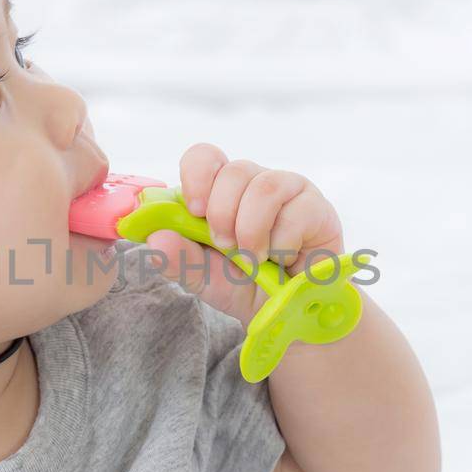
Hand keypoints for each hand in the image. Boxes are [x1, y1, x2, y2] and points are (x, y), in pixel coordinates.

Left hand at [146, 143, 344, 324]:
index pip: (205, 156)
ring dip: (251, 230)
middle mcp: (254, 182)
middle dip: (223, 214)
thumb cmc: (243, 286)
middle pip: (234, 170)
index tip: (194, 212)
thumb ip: (177, 258)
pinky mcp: (317, 208)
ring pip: (265, 187)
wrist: (285, 315)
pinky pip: (295, 212)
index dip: (196, 177)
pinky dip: (280, 243)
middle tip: (225, 246)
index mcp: (222, 190)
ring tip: (253, 258)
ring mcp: (289, 191)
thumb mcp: (202, 276)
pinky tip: (282, 260)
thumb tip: (154, 238)